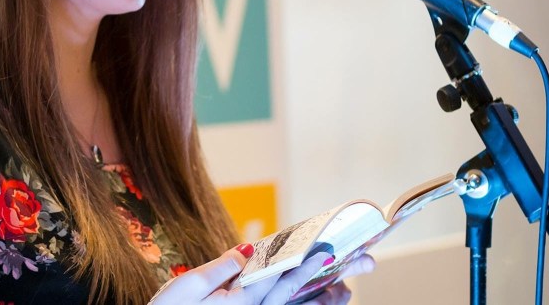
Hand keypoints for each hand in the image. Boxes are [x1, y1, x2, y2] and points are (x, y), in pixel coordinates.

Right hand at [148, 245, 373, 304]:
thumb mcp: (187, 288)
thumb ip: (220, 268)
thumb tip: (248, 249)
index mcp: (240, 303)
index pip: (281, 277)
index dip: (307, 261)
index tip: (331, 250)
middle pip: (297, 294)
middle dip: (329, 281)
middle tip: (361, 269)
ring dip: (321, 298)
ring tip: (347, 289)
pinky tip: (316, 299)